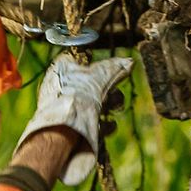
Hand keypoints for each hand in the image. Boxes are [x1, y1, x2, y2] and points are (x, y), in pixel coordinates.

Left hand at [16, 56, 134, 184]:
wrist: (63, 131)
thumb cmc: (76, 98)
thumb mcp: (100, 76)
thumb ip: (115, 68)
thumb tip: (130, 62)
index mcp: (62, 70)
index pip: (79, 58)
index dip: (95, 62)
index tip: (111, 66)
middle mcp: (61, 88)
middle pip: (91, 83)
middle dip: (110, 88)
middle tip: (115, 92)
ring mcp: (66, 109)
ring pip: (93, 103)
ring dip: (110, 105)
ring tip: (115, 108)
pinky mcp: (72, 128)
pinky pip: (92, 123)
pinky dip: (103, 124)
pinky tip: (109, 125)